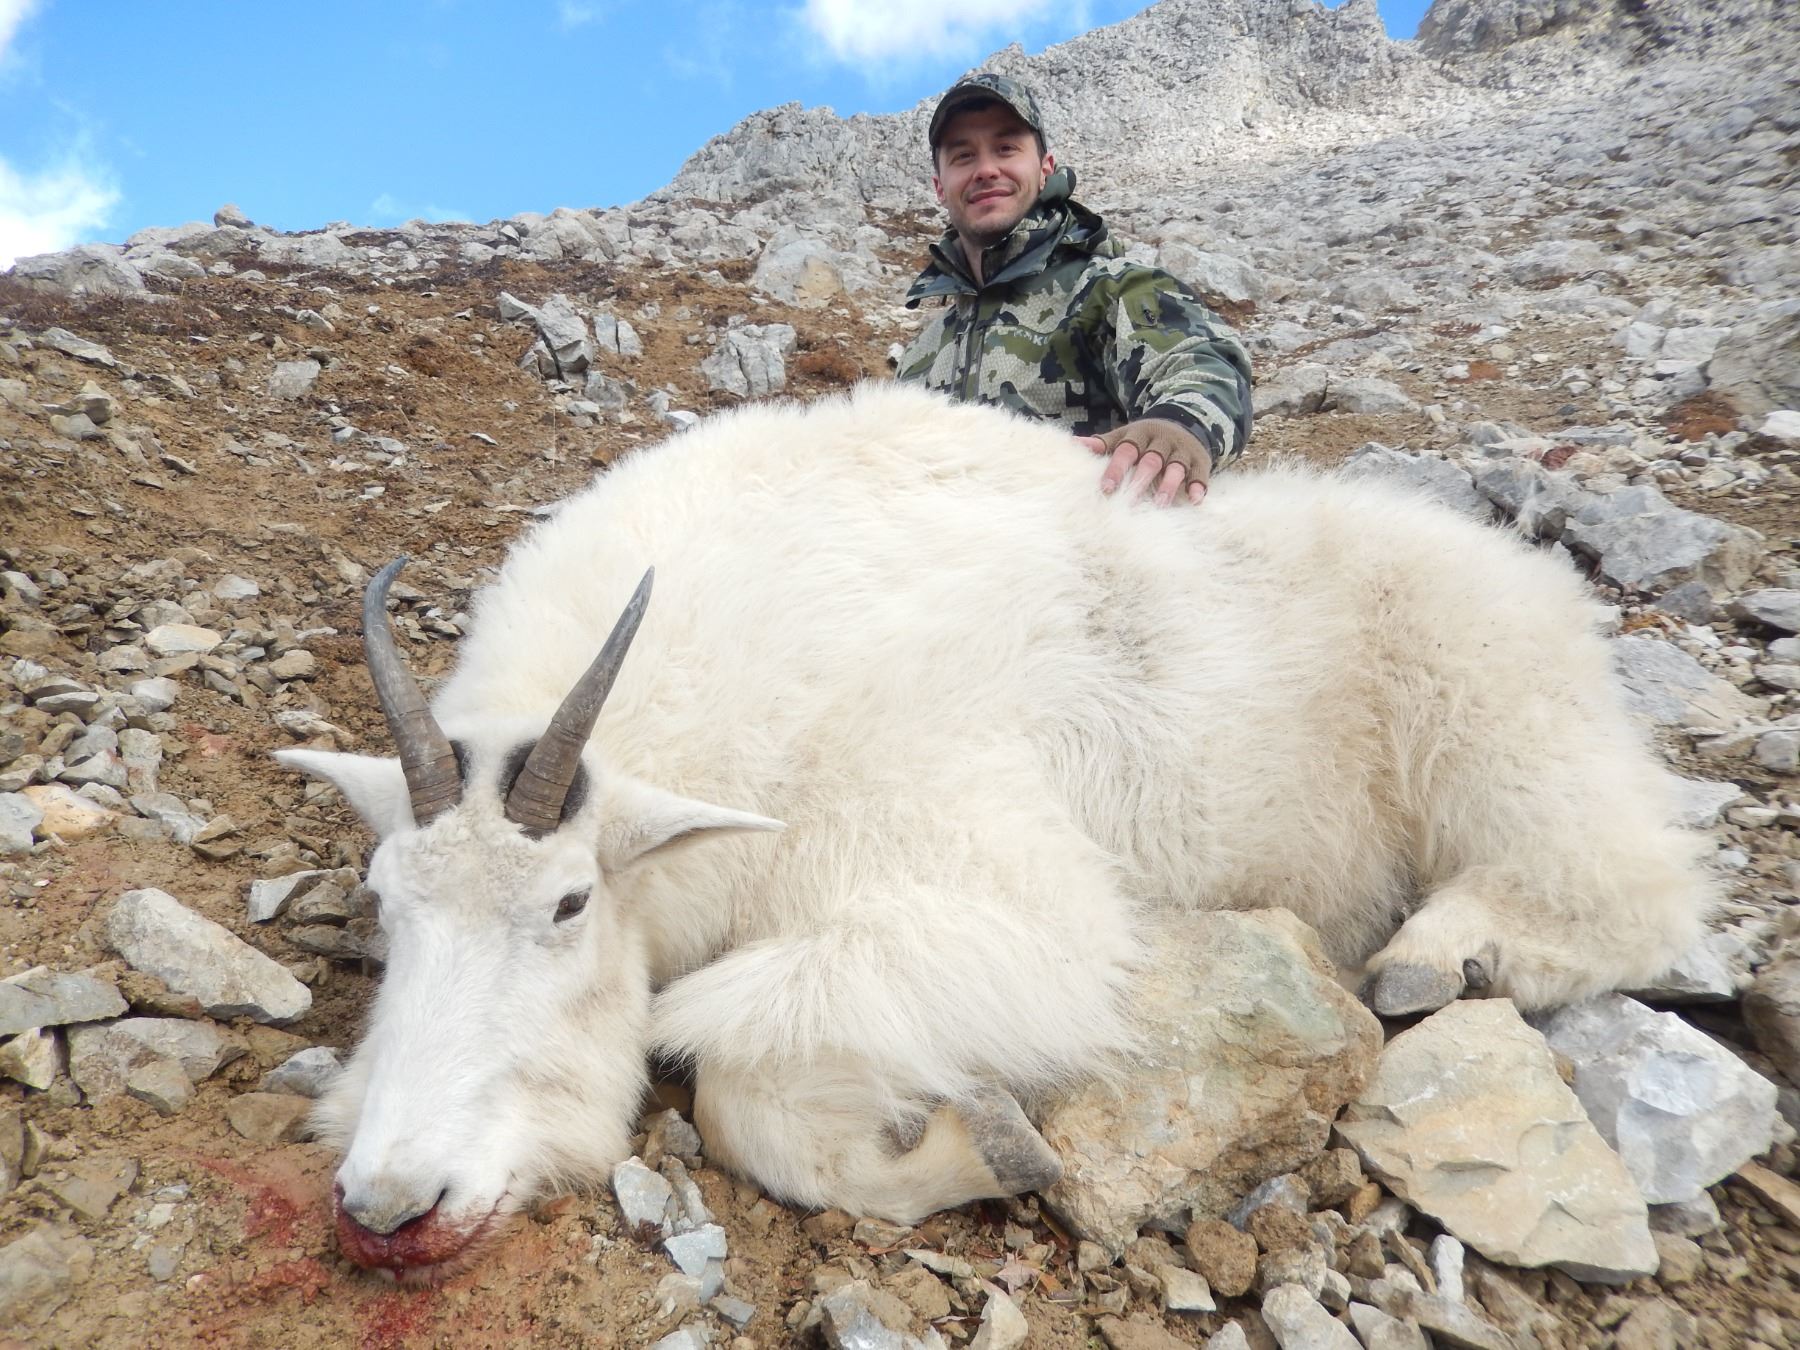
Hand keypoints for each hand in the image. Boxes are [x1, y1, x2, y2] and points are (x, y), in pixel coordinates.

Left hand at [1077, 419, 1210, 505]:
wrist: (1184, 422)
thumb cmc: (1145, 438)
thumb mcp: (1124, 436)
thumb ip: (1102, 444)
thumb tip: (1071, 445)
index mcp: (1140, 435)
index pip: (1126, 451)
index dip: (1116, 469)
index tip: (1106, 488)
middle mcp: (1161, 442)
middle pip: (1151, 460)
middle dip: (1141, 480)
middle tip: (1130, 502)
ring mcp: (1182, 451)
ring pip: (1175, 467)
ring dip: (1168, 485)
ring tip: (1160, 504)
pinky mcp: (1199, 460)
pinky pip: (1200, 473)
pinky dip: (1198, 486)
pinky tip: (1196, 500)